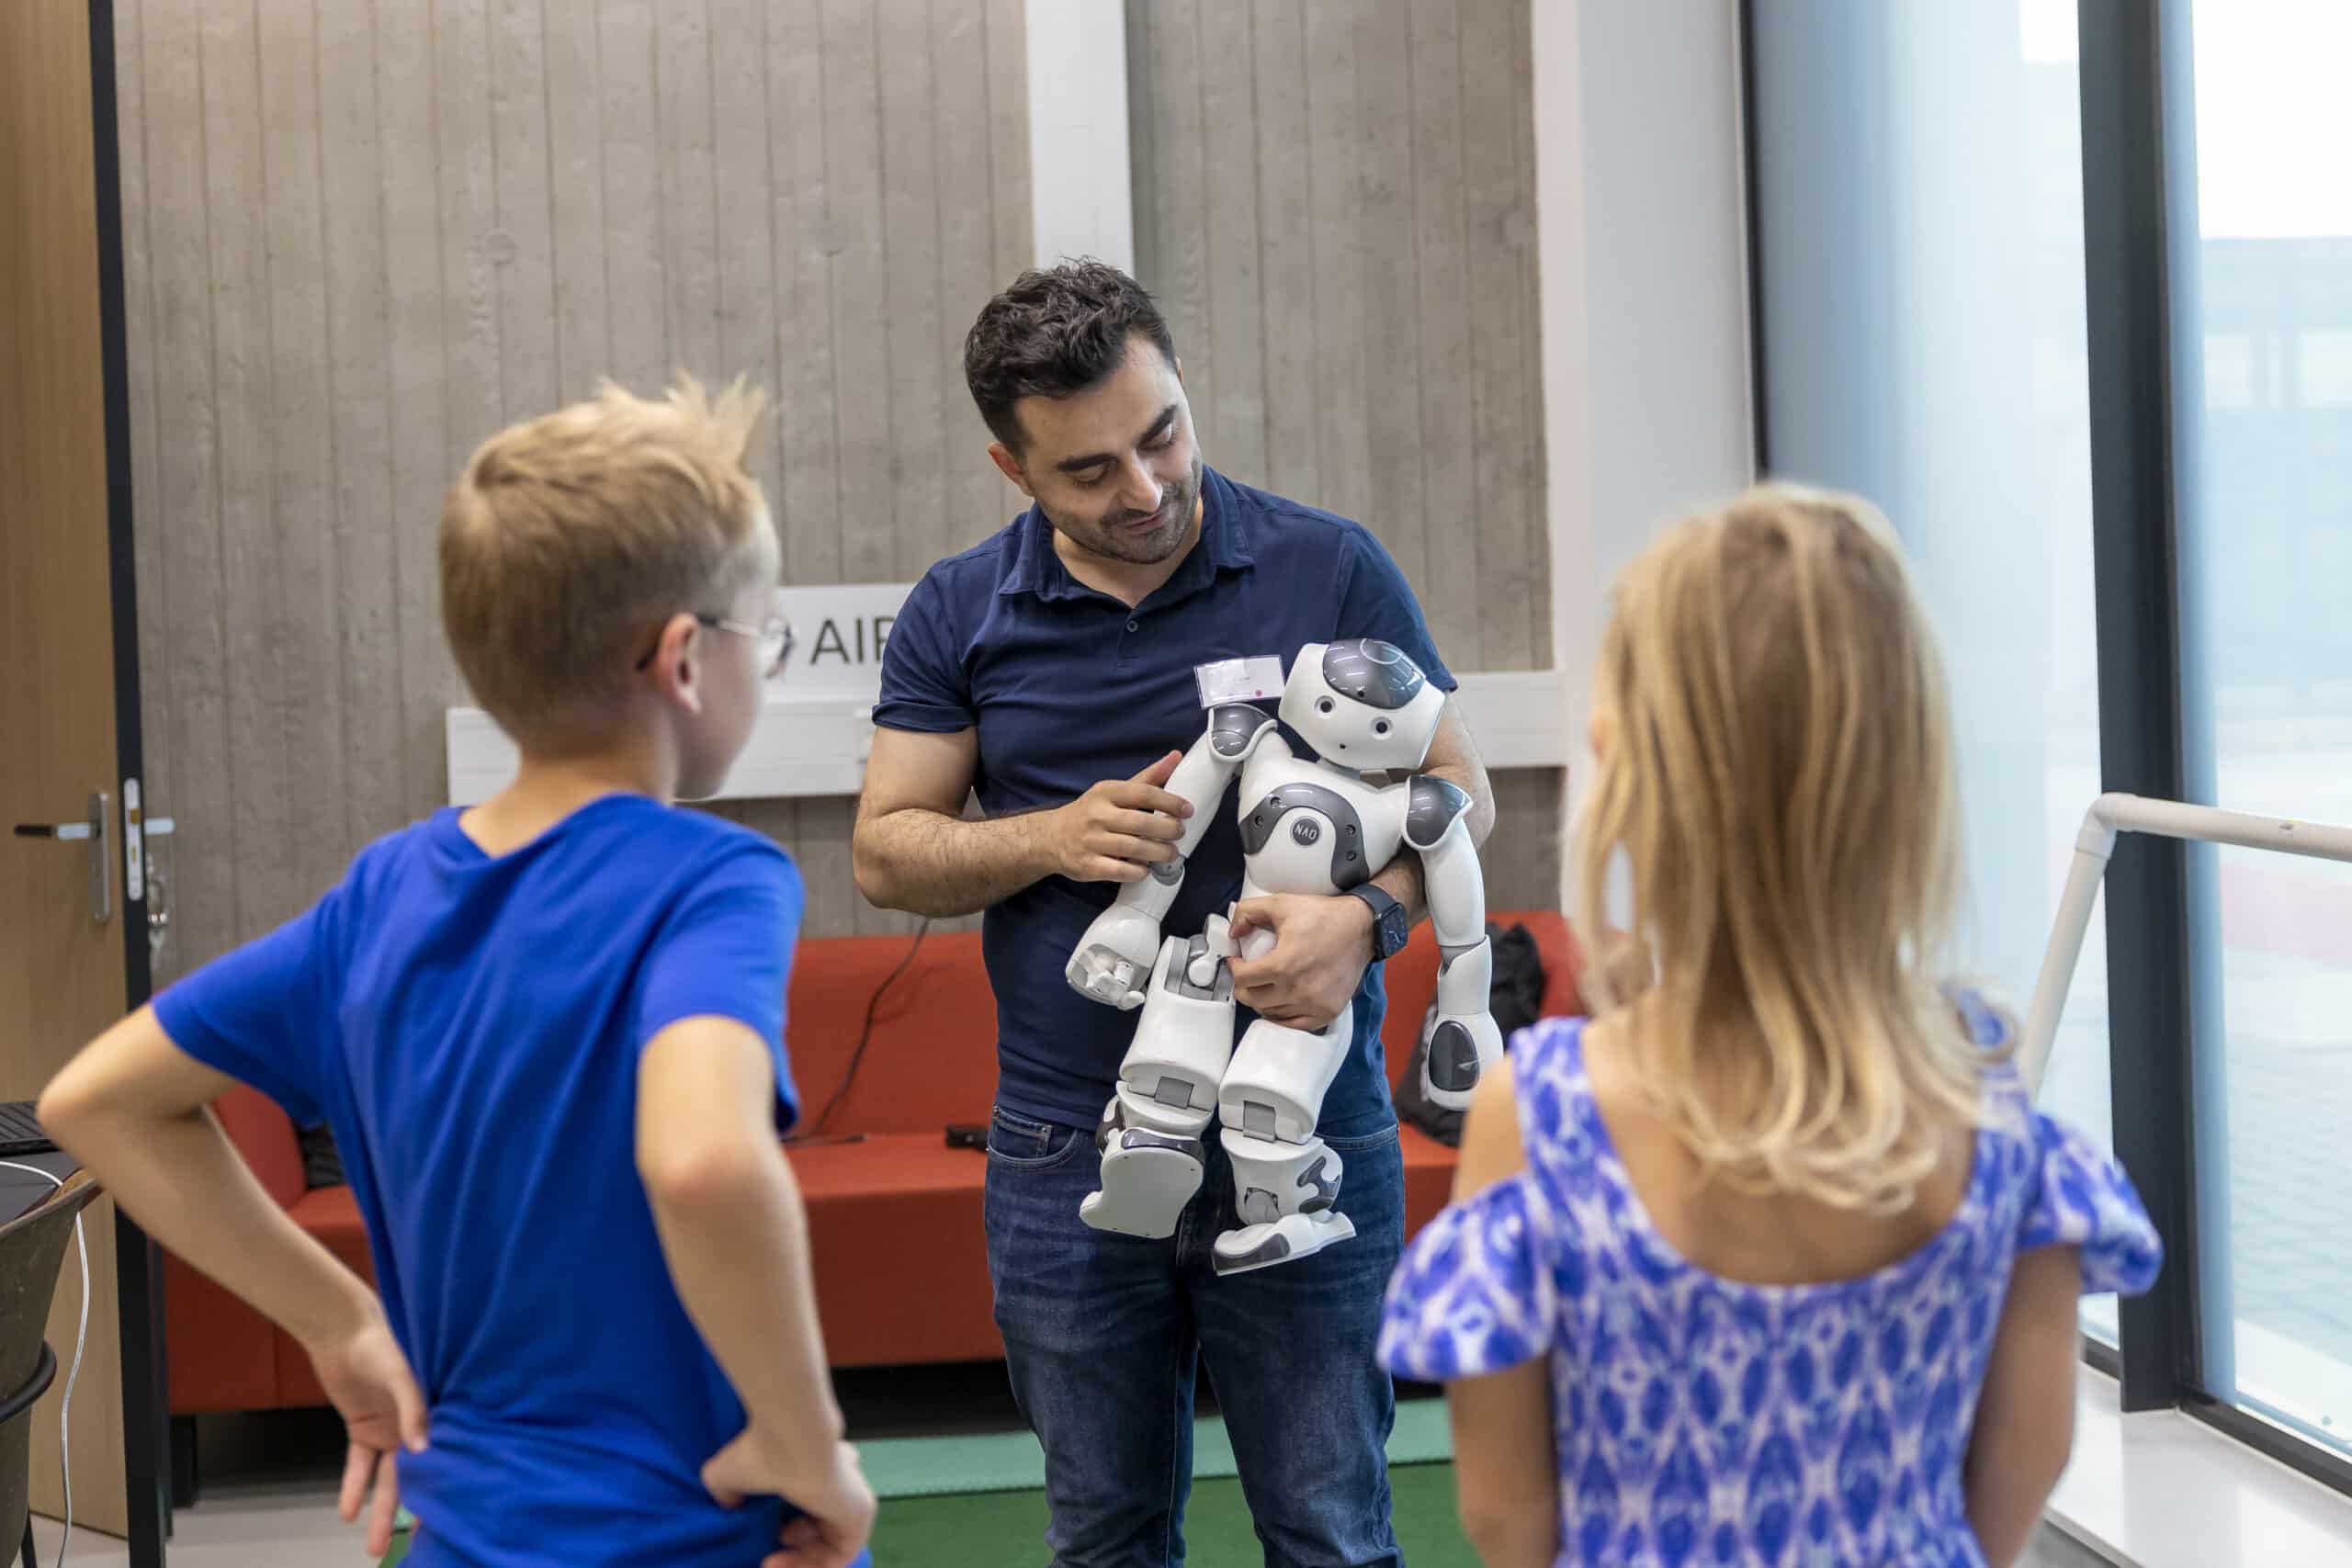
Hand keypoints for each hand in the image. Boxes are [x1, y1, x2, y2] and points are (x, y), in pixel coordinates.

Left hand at [301, 1310, 427, 1559]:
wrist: (342, 1331)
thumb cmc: (381, 1343)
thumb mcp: (400, 1373)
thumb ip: (412, 1408)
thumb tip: (423, 1451)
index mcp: (436, 1410)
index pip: (446, 1452)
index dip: (449, 1481)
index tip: (455, 1514)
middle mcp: (416, 1425)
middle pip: (417, 1475)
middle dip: (412, 1510)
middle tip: (414, 1543)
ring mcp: (389, 1430)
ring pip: (388, 1478)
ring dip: (380, 1510)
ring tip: (374, 1546)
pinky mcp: (363, 1430)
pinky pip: (359, 1466)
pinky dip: (353, 1488)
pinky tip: (347, 1513)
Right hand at [705, 1429, 877, 1567]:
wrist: (792, 1443)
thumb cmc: (759, 1454)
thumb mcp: (725, 1474)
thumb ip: (727, 1492)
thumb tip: (729, 1506)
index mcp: (811, 1464)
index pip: (808, 1494)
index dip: (782, 1523)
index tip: (754, 1533)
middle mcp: (836, 1479)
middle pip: (818, 1524)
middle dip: (789, 1547)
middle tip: (766, 1556)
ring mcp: (851, 1497)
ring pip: (829, 1542)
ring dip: (797, 1561)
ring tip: (771, 1560)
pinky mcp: (863, 1513)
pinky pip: (841, 1552)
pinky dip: (813, 1566)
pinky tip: (781, 1563)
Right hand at [1038, 751, 1194, 883]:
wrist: (1050, 837)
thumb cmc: (1090, 812)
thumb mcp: (1113, 791)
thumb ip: (1146, 778)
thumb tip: (1176, 757)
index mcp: (1105, 793)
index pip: (1142, 793)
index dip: (1169, 801)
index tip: (1187, 809)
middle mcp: (1097, 815)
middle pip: (1140, 822)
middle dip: (1167, 829)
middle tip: (1179, 833)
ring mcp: (1091, 841)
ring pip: (1133, 848)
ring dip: (1159, 852)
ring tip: (1171, 853)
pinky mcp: (1088, 865)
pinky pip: (1120, 871)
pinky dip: (1138, 871)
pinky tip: (1146, 869)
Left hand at [1226, 894, 1376, 1031]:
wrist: (1362, 928)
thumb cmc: (1322, 916)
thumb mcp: (1281, 903)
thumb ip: (1248, 912)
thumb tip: (1233, 933)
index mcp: (1284, 965)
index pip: (1242, 979)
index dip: (1234, 968)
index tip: (1237, 961)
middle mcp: (1298, 990)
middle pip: (1253, 1000)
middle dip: (1244, 986)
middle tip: (1248, 974)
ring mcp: (1314, 1004)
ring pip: (1271, 1013)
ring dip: (1262, 1000)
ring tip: (1266, 984)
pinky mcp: (1328, 1012)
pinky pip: (1294, 1024)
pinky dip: (1282, 1015)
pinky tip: (1281, 1001)